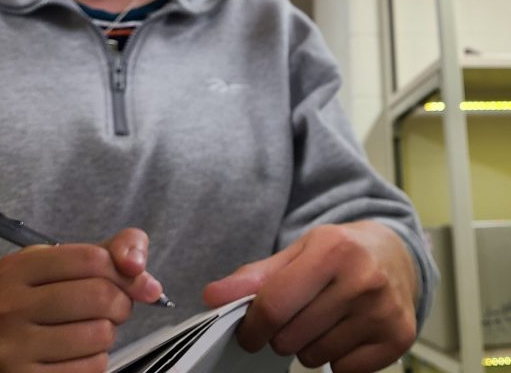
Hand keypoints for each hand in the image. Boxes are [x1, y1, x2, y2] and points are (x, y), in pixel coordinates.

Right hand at [0, 227, 162, 371]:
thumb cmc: (34, 301)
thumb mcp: (57, 265)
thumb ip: (105, 251)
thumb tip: (138, 265)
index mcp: (19, 268)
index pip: (92, 258)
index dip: (125, 270)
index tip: (136, 280)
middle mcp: (11, 307)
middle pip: (101, 295)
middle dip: (121, 302)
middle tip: (112, 307)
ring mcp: (15, 349)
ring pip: (100, 334)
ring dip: (107, 333)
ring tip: (88, 329)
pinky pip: (91, 368)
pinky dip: (96, 360)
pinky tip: (78, 353)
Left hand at [204, 222, 417, 372]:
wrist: (395, 253)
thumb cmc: (339, 252)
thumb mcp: (299, 251)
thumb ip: (256, 276)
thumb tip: (212, 297)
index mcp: (332, 249)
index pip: (274, 305)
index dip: (252, 326)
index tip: (248, 331)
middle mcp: (362, 279)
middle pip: (291, 337)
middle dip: (282, 333)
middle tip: (296, 314)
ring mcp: (383, 310)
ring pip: (316, 358)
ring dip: (309, 345)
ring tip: (324, 318)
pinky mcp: (398, 337)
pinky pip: (344, 371)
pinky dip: (338, 358)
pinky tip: (346, 330)